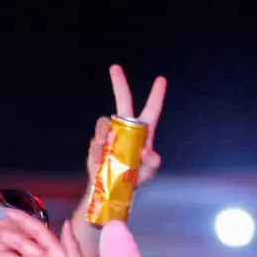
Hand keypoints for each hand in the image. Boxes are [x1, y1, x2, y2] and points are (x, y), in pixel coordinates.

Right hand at [85, 65, 166, 187]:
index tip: (161, 80)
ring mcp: (110, 134)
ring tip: (107, 152)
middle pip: (123, 101)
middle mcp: (126, 128)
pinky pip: (95, 140)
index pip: (151, 110)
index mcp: (142, 132)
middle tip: (114, 67)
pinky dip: (97, 150)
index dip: (156, 95)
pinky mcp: (97, 143)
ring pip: (105, 122)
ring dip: (105, 135)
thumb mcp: (148, 171)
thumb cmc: (134, 177)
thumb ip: (152, 162)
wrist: (111, 188)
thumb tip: (148, 151)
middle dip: (119, 83)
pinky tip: (101, 161)